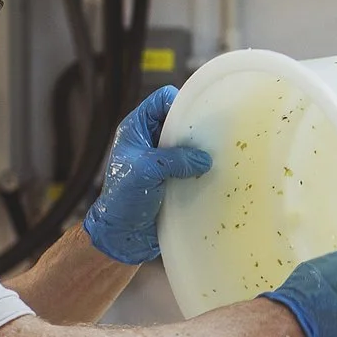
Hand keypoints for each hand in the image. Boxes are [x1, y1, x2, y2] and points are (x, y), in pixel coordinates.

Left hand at [84, 86, 210, 265]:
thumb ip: (175, 159)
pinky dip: (200, 169)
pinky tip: (211, 174)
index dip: (179, 103)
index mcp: (136, 128)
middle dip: (194, 128)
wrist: (122, 236)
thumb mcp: (146, 171)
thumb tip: (204, 159)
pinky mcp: (172, 178)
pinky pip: (191, 166)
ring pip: (187, 144)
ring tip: (214, 156)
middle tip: (211, 137)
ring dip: (199, 151)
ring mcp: (162, 160)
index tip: (196, 117)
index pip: (161, 100)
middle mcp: (149, 140)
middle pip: (178, 121)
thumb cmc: (122, 200)